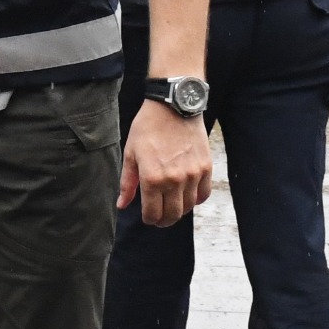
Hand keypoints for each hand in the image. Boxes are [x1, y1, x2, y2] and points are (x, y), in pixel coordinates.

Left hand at [118, 99, 212, 226]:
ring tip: (171, 205)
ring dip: (179, 210)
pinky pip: (203, 194)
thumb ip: (128, 183)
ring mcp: (192, 175)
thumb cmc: (147, 128)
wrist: (173, 108)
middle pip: (172, 214)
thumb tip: (122, 205)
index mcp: (152, 178)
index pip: (153, 213)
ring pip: (189, 207)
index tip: (148, 218)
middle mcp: (174, 180)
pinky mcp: (206, 168)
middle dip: (164, 220)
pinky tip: (186, 196)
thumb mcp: (131, 154)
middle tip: (159, 218)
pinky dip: (195, 199)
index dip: (149, 219)